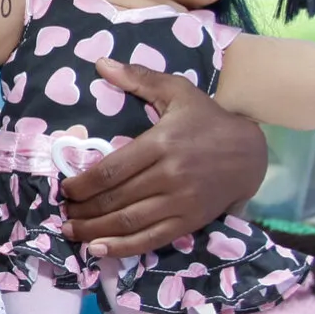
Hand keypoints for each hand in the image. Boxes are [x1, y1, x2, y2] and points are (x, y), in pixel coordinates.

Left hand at [59, 59, 265, 258]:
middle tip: (62, 212)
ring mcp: (181, 202)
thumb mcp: (178, 92)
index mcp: (161, 144)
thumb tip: (101, 63)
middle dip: (83, 209)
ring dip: (94, 230)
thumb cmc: (208, 120)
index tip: (64, 188)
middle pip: (115, 198)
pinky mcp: (190, 221)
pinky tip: (98, 249)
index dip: (82, 184)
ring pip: (128, 221)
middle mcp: (169, 175)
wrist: (252, 152)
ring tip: (71, 231)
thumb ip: (139, 79)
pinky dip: (122, 247)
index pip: (111, 170)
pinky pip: (151, 239)